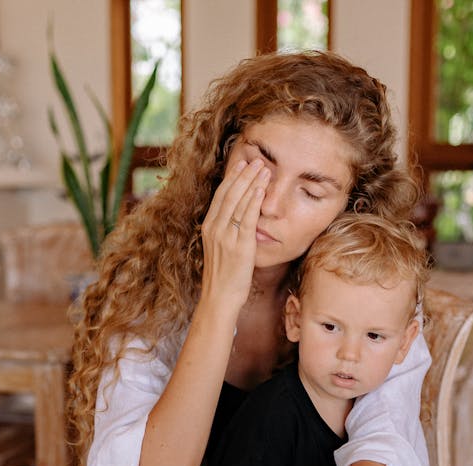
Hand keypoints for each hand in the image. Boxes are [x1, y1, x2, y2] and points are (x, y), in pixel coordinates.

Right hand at [199, 159, 269, 314]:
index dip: (231, 178)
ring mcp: (226, 236)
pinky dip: (254, 201)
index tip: (241, 165)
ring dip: (252, 182)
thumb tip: (237, 220)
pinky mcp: (239, 245)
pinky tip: (261, 189)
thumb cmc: (223, 277)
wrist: (219, 298)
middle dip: (244, 175)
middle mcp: (215, 228)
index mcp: (209, 227)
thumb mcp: (219, 250)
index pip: (220, 196)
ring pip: (239, 202)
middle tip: (256, 160)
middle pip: (229, 194)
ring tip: (264, 168)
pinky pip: (247, 218)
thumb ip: (226, 233)